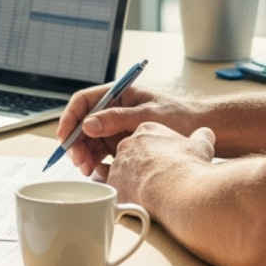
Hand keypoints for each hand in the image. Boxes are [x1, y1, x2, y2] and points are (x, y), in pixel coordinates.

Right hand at [54, 83, 206, 179]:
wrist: (202, 132)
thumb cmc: (180, 117)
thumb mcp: (149, 115)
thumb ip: (118, 118)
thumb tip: (88, 124)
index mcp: (119, 94)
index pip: (84, 101)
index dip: (70, 117)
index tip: (64, 136)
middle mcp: (113, 109)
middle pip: (83, 123)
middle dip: (76, 141)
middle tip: (77, 160)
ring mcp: (116, 127)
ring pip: (89, 140)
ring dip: (83, 154)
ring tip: (86, 170)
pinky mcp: (121, 144)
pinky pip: (101, 152)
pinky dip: (95, 161)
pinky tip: (95, 172)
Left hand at [106, 122, 216, 209]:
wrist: (179, 191)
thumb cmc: (190, 166)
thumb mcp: (201, 145)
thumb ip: (201, 136)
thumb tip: (206, 133)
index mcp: (146, 130)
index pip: (147, 137)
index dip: (158, 151)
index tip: (167, 162)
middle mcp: (127, 144)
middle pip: (132, 154)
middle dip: (142, 166)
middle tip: (157, 179)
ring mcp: (118, 165)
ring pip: (121, 172)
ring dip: (131, 181)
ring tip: (148, 193)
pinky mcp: (113, 186)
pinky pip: (114, 190)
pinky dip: (123, 196)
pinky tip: (137, 203)